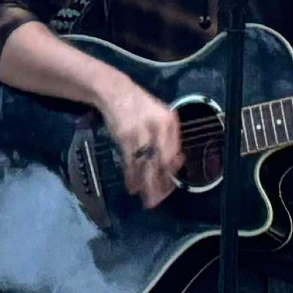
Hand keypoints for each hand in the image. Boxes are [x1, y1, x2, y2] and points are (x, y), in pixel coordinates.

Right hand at [100, 83, 182, 208]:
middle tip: (159, 200)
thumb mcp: (162, 115)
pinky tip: (132, 187)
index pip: (173, 152)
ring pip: (145, 164)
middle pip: (161, 161)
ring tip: (147, 200)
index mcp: (169, 121)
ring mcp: (139, 132)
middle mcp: (156, 127)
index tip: (170, 184)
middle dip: (160, 183)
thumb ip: (170, 137)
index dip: (172, 170)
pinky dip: (131, 176)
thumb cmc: (142, 106)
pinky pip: (129, 161)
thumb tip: (176, 162)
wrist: (116, 92)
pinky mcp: (123, 137)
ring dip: (146, 184)